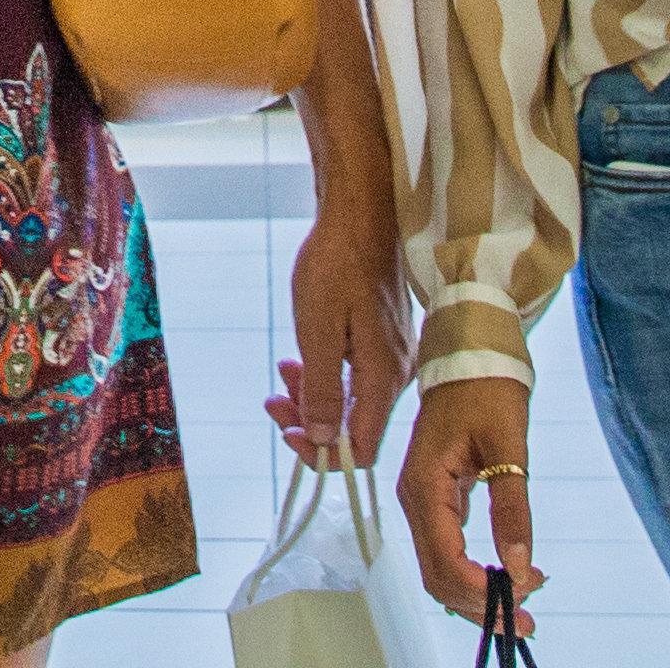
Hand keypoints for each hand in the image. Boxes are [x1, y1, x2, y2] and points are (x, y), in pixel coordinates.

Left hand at [264, 206, 408, 477]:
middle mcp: (397, 374)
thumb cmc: (336, 265)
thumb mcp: (318, 332)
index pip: (360, 448)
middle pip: (355, 427)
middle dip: (311, 422)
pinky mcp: (384, 341)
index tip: (287, 432)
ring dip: (313, 396)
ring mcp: (393, 356)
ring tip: (281, 374)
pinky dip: (325, 375)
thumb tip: (322, 442)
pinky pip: (355, 376)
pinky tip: (298, 360)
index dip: (323, 453)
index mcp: (385, 377)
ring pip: (353, 401)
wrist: (358, 215)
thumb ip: (324, 391)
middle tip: (273, 402)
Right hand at [393, 375, 539, 628]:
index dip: (481, 591)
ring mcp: (422, 500)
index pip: (444, 561)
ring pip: (439, 568)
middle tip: (528, 616)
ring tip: (524, 603)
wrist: (470, 351)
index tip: (526, 597)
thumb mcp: (508, 444)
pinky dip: (473, 572)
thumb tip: (519, 565)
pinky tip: (507, 575)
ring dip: (476, 594)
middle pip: (437, 575)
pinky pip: (446, 549)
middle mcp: (414, 498)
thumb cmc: (487, 388)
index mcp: (424, 485)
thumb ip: (512, 507)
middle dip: (479, 604)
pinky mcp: (435, 498)